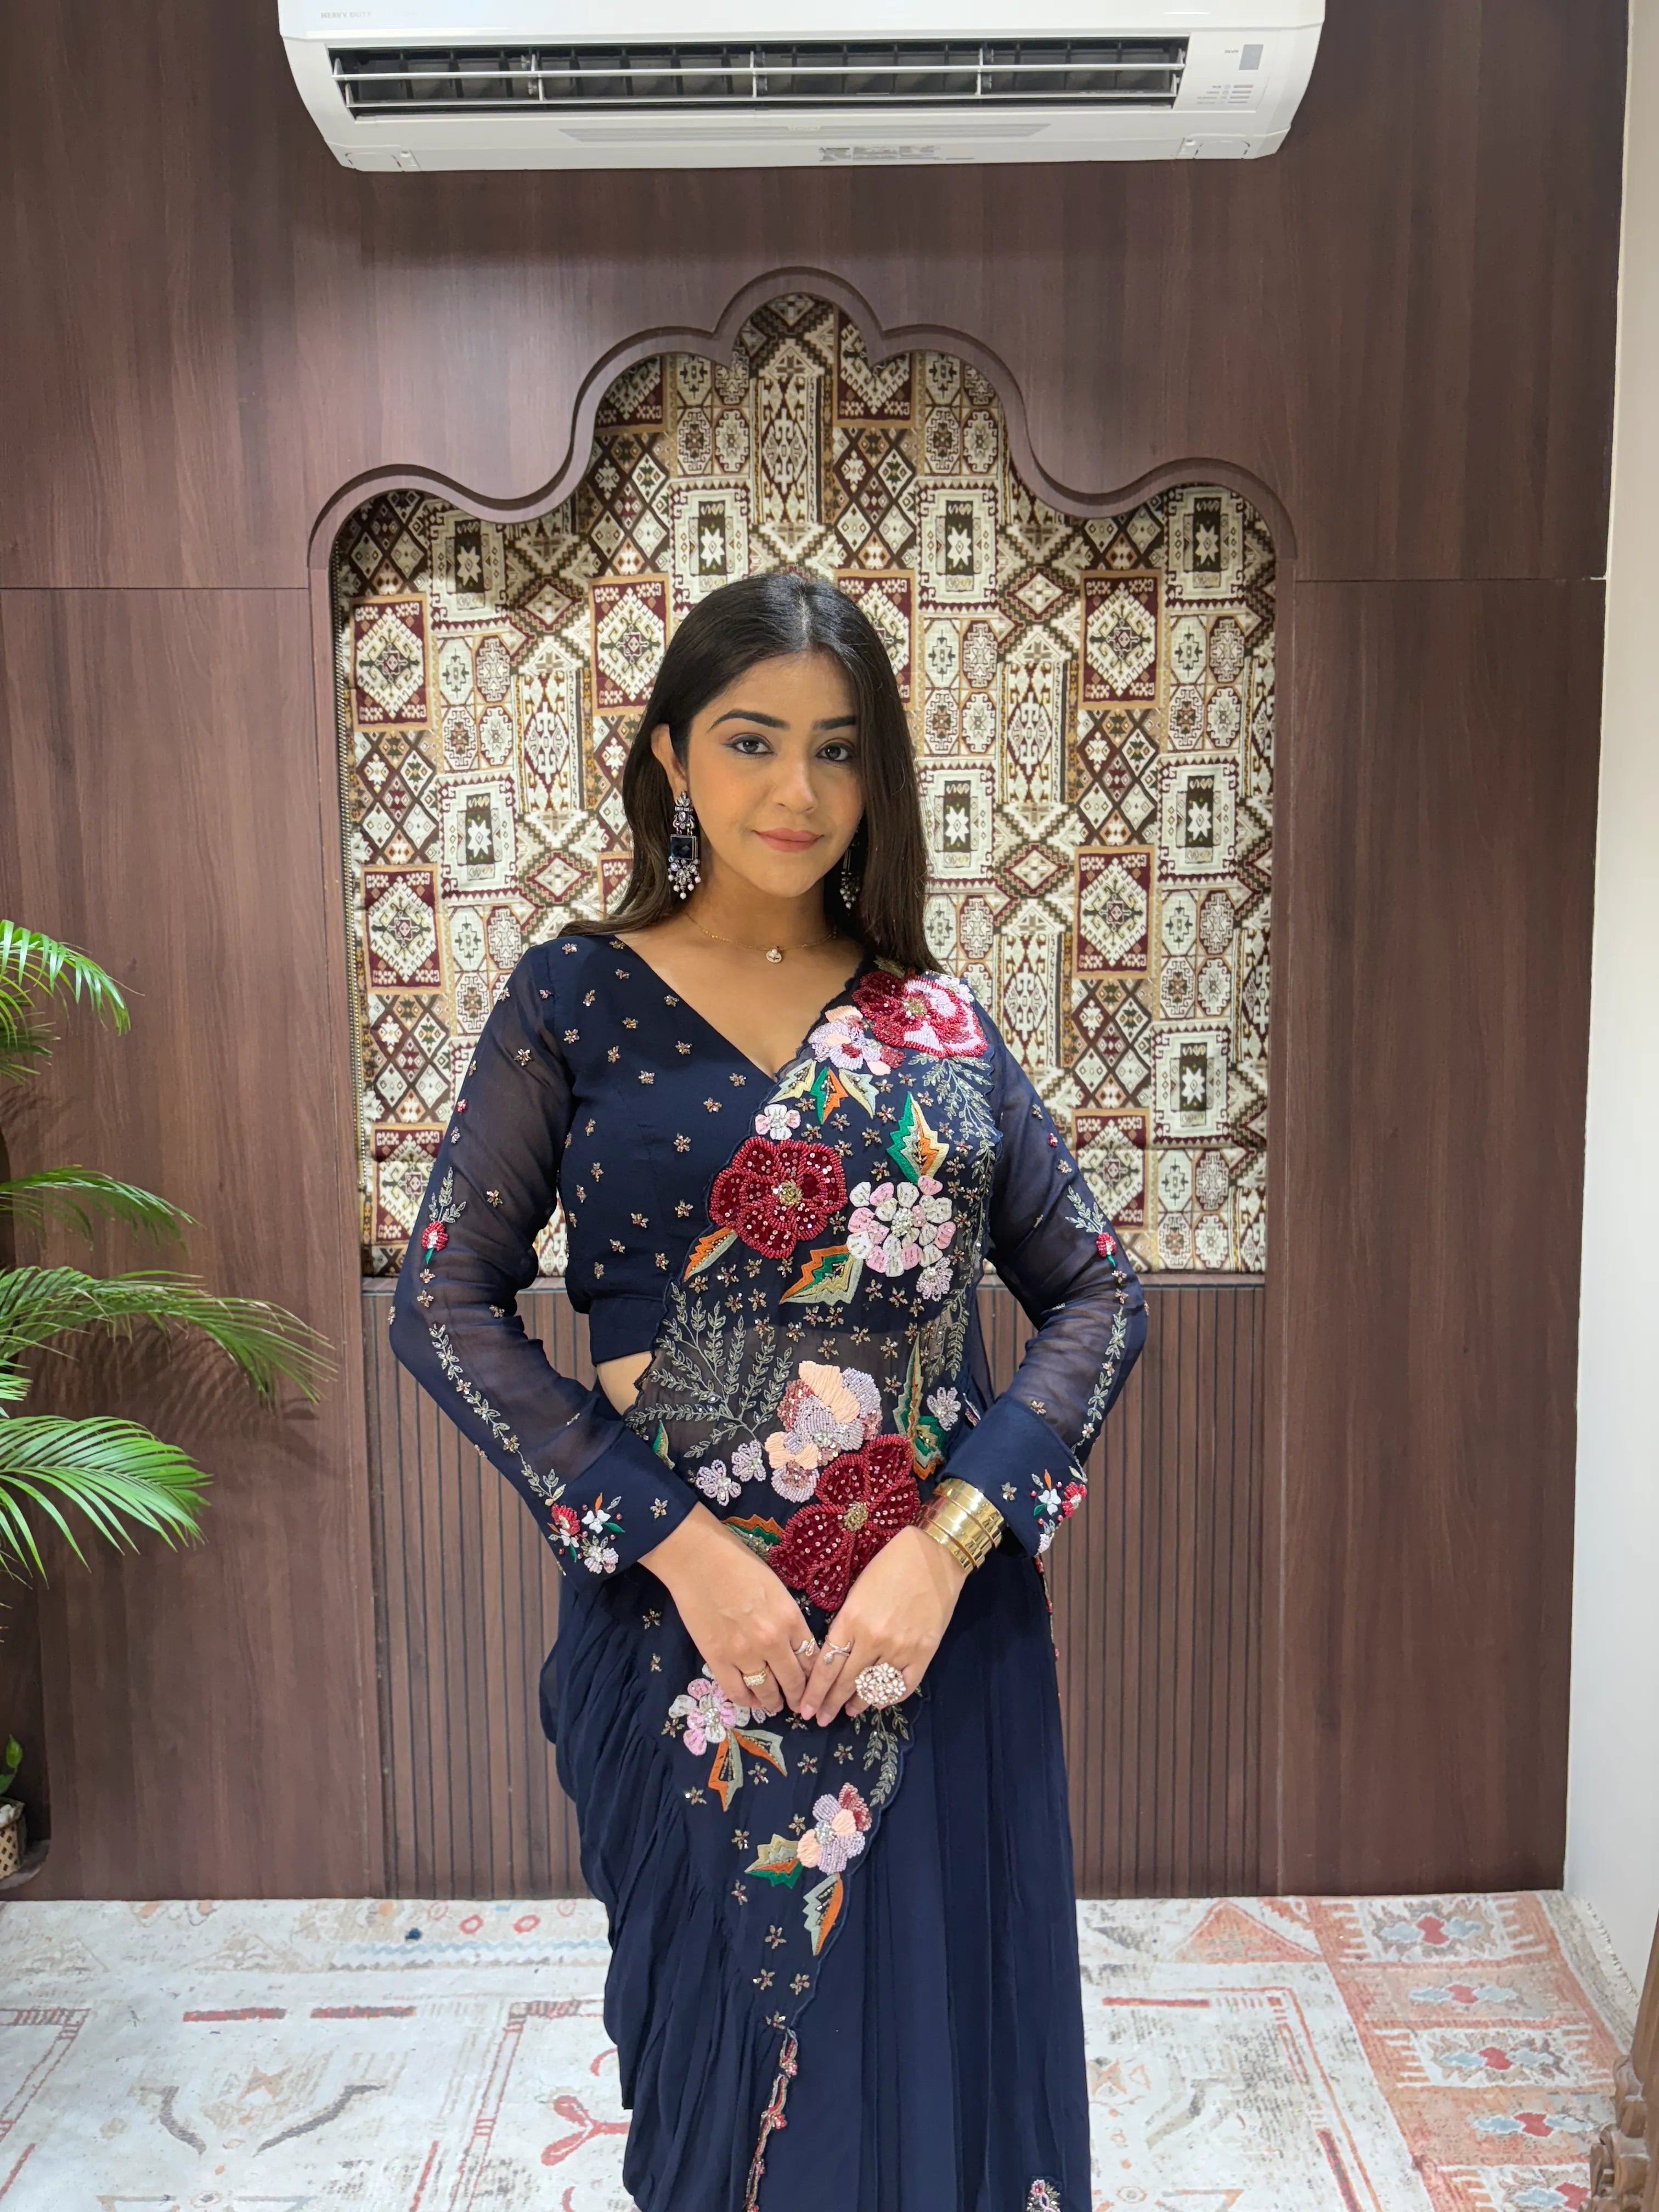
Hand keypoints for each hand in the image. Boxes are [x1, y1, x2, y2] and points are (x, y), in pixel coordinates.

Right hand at [642, 1503, 814, 1716]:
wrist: (698, 1559)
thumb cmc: (739, 1564)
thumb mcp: (777, 1589)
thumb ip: (788, 1618)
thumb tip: (794, 1643)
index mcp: (791, 1618)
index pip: (811, 1659)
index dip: (814, 1677)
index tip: (813, 1684)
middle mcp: (772, 1641)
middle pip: (793, 1681)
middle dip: (798, 1697)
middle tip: (798, 1704)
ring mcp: (744, 1653)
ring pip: (766, 1691)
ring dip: (773, 1702)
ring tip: (774, 1705)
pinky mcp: (717, 1660)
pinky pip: (737, 1691)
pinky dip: (746, 1701)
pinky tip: (750, 1701)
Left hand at [800, 1526, 967, 1724]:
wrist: (934, 1555)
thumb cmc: (890, 1565)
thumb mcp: (857, 1591)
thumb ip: (846, 1624)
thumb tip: (837, 1654)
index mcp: (850, 1620)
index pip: (826, 1666)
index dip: (814, 1692)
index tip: (804, 1708)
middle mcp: (872, 1639)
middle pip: (845, 1682)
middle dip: (829, 1704)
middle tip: (819, 1719)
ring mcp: (900, 1649)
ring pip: (872, 1688)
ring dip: (858, 1703)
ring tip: (849, 1711)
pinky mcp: (924, 1653)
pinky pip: (903, 1686)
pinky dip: (889, 1697)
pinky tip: (878, 1700)